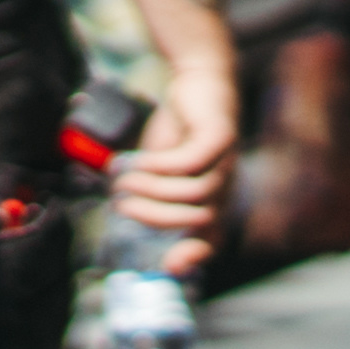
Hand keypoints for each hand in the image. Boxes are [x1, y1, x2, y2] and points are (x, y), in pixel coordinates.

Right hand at [112, 59, 241, 267]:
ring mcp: (227, 162)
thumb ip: (155, 192)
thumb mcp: (164, 168)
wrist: (198, 82)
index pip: (214, 240)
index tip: (166, 267)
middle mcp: (227, 187)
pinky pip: (191, 163)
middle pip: (200, 220)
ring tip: (123, 181)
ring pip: (195, 193)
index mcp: (215, 201)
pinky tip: (138, 162)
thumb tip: (125, 212)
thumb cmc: (180, 130)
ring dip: (154, 191)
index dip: (194, 257)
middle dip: (157, 219)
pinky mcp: (220, 137)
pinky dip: (160, 167)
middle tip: (122, 206)